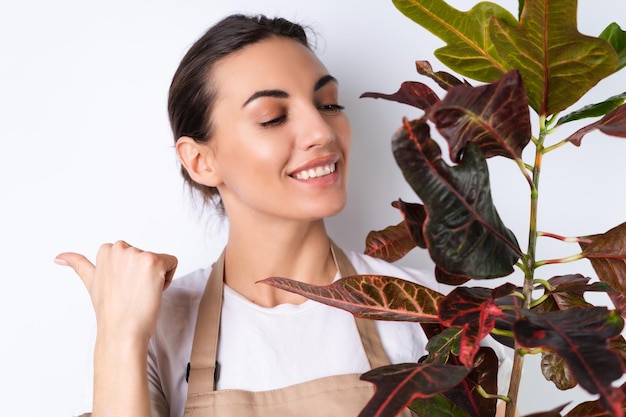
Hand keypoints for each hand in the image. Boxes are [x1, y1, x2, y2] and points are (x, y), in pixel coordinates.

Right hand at [55, 240, 177, 343]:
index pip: (132, 255)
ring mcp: (137, 254)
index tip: (123, 288)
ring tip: (141, 293)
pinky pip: (172, 263)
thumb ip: (78, 264)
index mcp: (106, 250)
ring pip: (160, 260)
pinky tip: (153, 291)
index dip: (131, 273)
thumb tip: (59, 256)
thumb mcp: (91, 282)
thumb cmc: (111, 311)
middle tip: (133, 292)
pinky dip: (168, 279)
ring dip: (155, 277)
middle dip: (143, 273)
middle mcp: (121, 248)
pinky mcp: (154, 261)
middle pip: (147, 256)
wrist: (122, 331)